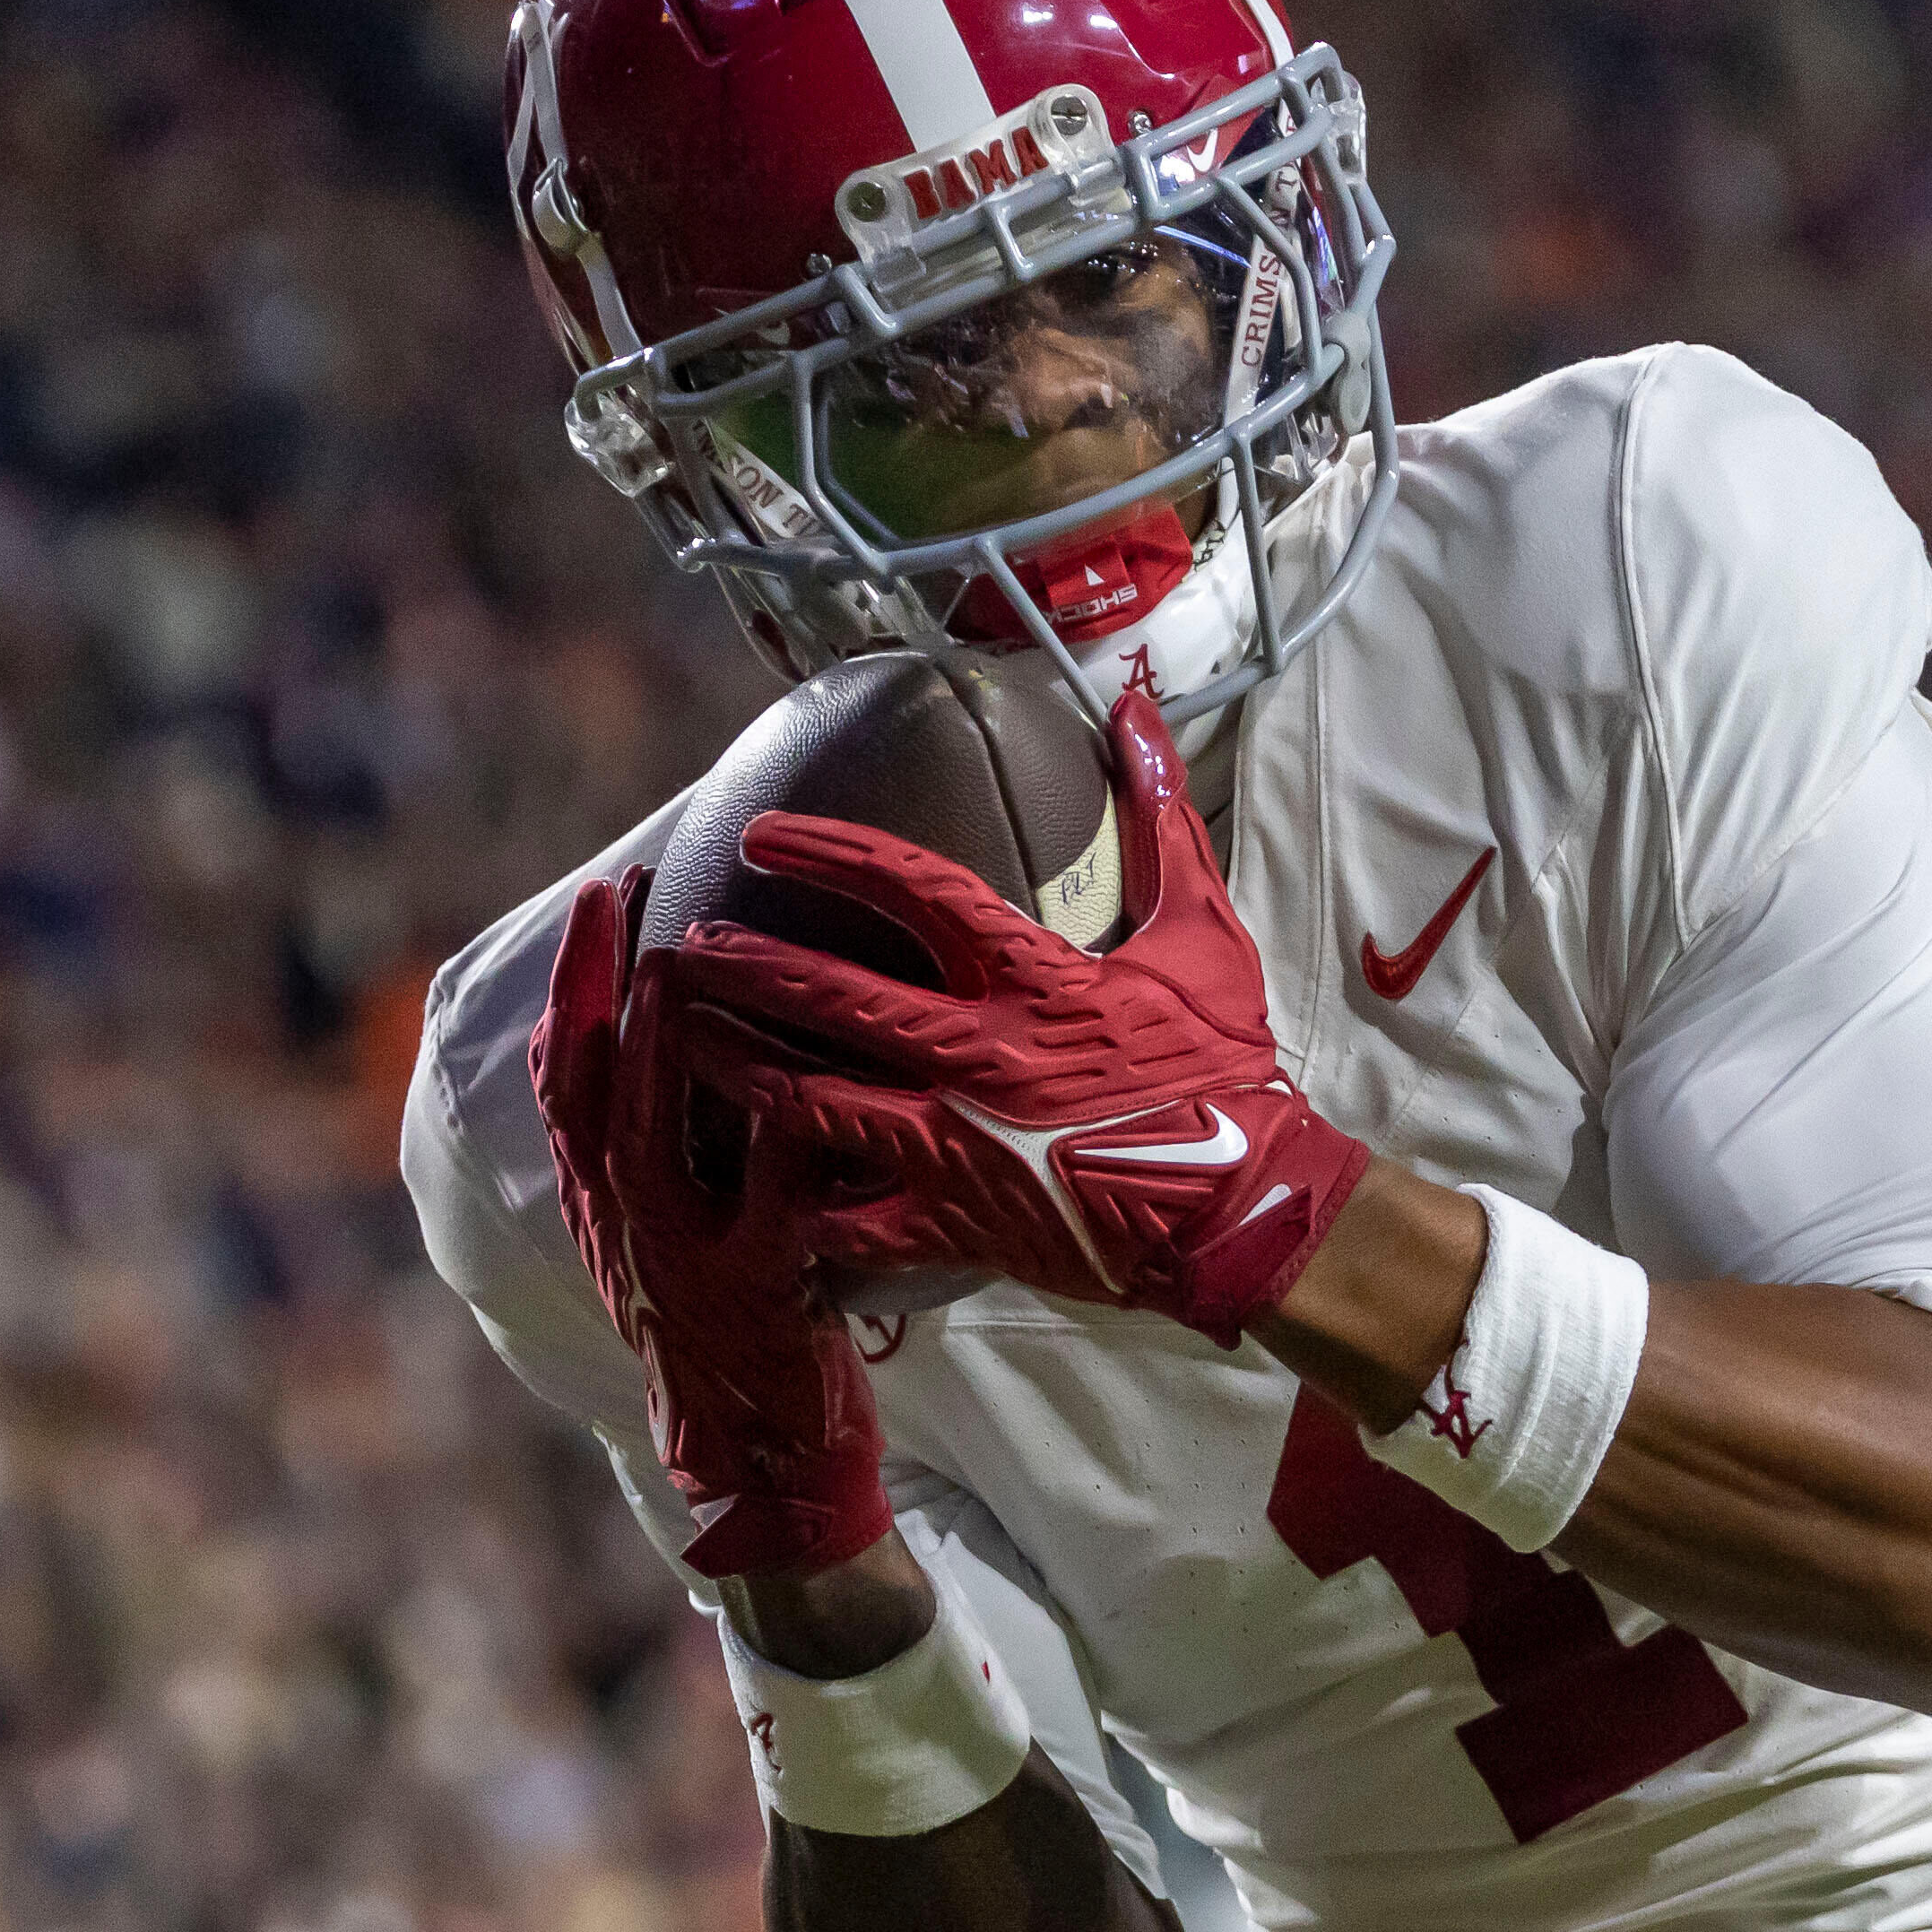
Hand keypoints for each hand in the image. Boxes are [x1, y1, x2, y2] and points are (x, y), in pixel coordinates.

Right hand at [527, 866, 895, 1583]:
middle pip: (588, 1088)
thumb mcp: (679, 1250)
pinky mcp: (760, 1300)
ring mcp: (685, 1266)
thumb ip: (669, 1165)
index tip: (597, 902)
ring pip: (649, 1140)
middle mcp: (627, 1231)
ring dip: (656, 1049)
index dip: (575, 987)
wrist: (765, 1476)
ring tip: (677, 959)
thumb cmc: (740, 1344)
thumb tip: (669, 1059)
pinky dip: (771, 1141)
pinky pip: (761, 1209)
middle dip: (595, 984)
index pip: (567, 1080)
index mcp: (608, 1211)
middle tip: (615, 889)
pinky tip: (789, 1076)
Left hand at [656, 686, 1370, 1343]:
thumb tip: (1137, 708)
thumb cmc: (1225, 1069)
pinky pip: (855, 1218)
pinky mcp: (959, 1223)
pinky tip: (750, 1183)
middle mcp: (981, 1057)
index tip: (764, 836)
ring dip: (741, 1070)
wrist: (1245, 1209)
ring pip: (816, 1106)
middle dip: (750, 967)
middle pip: (835, 999)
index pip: (914, 891)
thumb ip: (1160, 817)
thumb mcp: (1202, 932)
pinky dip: (800, 1204)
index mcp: (1035, 980)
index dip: (830, 854)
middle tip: (689, 945)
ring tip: (686, 1040)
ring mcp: (961, 1146)